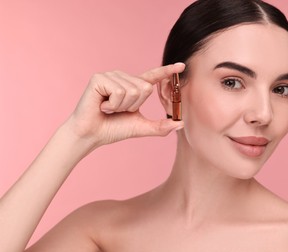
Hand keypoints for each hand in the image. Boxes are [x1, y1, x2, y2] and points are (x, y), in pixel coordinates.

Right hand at [68, 63, 184, 146]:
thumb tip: (181, 124)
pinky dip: (113, 105)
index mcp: (134, 86)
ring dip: (122, 107)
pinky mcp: (99, 78)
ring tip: (109, 108)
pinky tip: (102, 106)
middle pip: (145, 88)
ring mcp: (111, 76)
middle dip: (134, 105)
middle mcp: (123, 78)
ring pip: (133, 90)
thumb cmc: (113, 129)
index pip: (154, 77)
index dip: (167, 71)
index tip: (182, 66)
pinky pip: (119, 92)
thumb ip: (160, 126)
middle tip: (118, 110)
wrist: (91, 135)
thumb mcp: (141, 127)